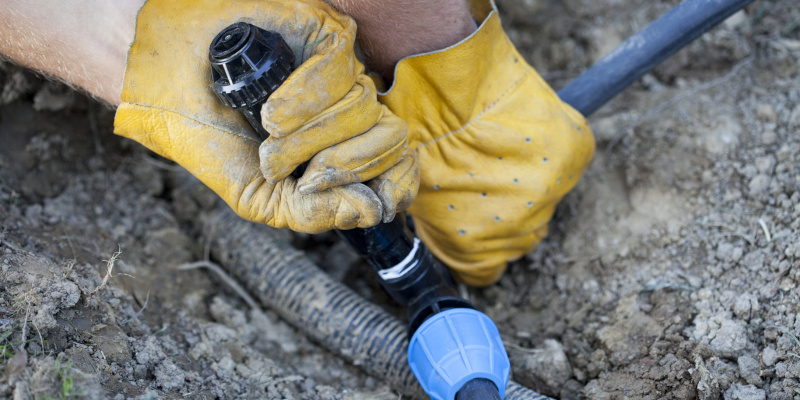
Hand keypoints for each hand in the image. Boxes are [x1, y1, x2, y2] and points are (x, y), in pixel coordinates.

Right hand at [114, 0, 417, 232]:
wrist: (163, 93)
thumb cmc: (212, 138)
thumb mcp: (260, 196)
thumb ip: (312, 212)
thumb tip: (369, 210)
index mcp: (345, 146)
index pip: (402, 162)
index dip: (399, 183)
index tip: (377, 200)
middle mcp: (350, 107)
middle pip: (389, 138)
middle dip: (338, 163)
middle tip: (282, 165)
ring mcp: (340, 69)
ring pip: (363, 107)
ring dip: (308, 135)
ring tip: (266, 132)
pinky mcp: (322, 31)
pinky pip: (341, 68)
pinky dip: (306, 97)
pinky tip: (273, 109)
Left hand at [379, 1, 594, 285]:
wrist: (446, 88)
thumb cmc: (420, 138)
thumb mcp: (417, 196)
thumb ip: (440, 226)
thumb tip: (447, 228)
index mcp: (476, 250)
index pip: (486, 271)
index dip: (474, 244)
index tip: (469, 225)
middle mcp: (520, 232)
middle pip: (520, 234)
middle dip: (502, 209)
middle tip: (482, 173)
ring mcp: (551, 193)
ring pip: (545, 195)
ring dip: (528, 176)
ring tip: (499, 146)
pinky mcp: (573, 153)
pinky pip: (566, 157)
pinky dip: (550, 145)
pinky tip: (521, 129)